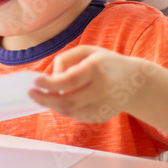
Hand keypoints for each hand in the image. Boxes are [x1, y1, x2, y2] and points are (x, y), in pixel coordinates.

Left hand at [29, 46, 152, 122]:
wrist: (136, 82)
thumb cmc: (106, 63)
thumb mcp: (88, 51)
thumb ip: (66, 59)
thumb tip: (51, 76)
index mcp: (97, 69)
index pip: (71, 80)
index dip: (51, 83)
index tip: (35, 82)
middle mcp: (102, 90)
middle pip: (68, 101)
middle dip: (45, 99)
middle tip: (31, 93)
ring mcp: (103, 106)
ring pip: (70, 111)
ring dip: (52, 104)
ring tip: (44, 95)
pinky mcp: (102, 117)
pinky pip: (77, 116)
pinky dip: (65, 109)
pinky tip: (62, 100)